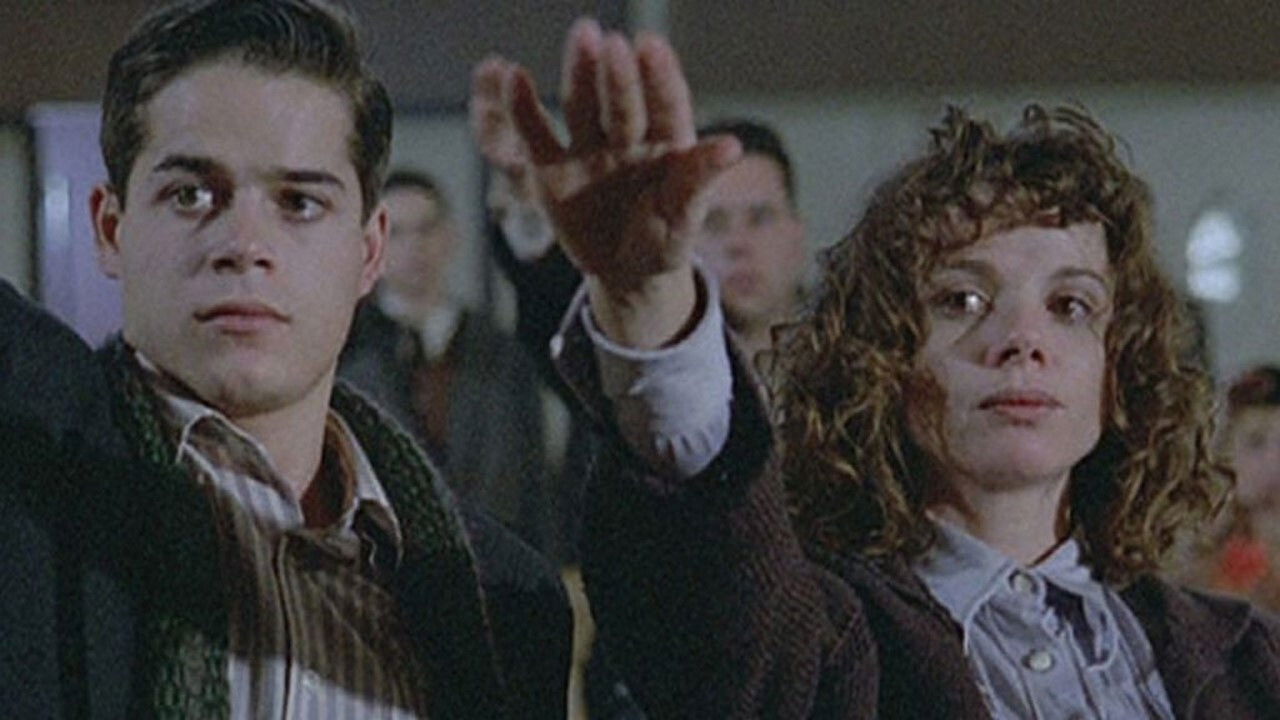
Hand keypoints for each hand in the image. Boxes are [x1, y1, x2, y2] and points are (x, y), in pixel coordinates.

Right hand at [476, 19, 740, 346]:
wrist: (625, 274)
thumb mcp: (683, 218)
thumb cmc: (664, 240)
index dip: (660, 77)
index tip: (651, 47)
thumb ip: (697, 181)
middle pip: (623, 103)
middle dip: (618, 76)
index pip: (666, 106)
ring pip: (584, 106)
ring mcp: (590, 150)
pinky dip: (522, 109)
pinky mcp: (553, 169)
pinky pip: (537, 136)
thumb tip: (732, 146)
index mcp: (668, 144)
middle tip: (612, 43)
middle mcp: (628, 138)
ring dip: (580, 71)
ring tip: (581, 36)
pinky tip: (512, 76)